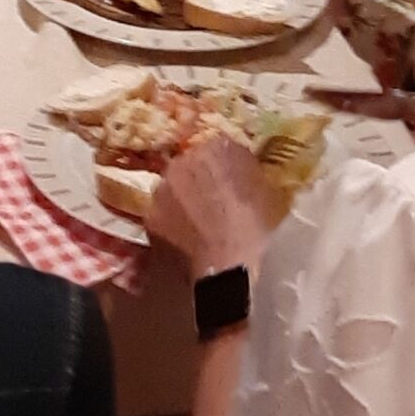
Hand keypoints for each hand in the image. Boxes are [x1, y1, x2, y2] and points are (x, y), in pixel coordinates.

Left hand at [146, 133, 283, 278]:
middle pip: (189, 165)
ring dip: (182, 200)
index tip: (230, 181)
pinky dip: (172, 222)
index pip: (216, 147)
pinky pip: (163, 214)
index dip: (223, 166)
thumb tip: (236, 159)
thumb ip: (245, 166)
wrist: (225, 268)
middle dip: (199, 179)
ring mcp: (161, 190)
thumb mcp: (264, 190)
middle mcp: (181, 162)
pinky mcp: (150, 218)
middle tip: (213, 202)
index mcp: (212, 149)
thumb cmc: (253, 229)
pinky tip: (187, 238)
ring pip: (172, 189)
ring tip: (199, 223)